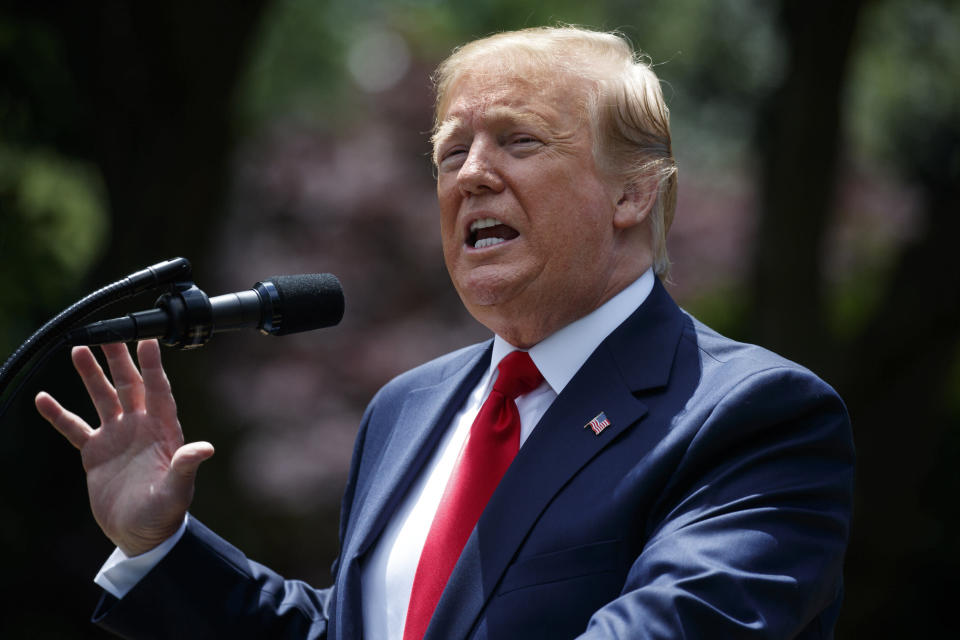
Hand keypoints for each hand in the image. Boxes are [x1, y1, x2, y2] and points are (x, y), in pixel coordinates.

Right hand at [35, 339, 213, 555]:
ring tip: (78, 349)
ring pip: (103, 398)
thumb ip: (186, 466)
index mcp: (163, 430)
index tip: (149, 340)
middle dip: (119, 359)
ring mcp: (117, 437)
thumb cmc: (166, 513)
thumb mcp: (178, 490)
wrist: (142, 534)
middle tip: (109, 332)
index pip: (158, 390)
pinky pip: (75, 427)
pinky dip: (59, 414)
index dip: (153, 366)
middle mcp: (140, 427)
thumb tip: (205, 448)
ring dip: (91, 375)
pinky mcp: (96, 452)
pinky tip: (44, 398)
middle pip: (129, 385)